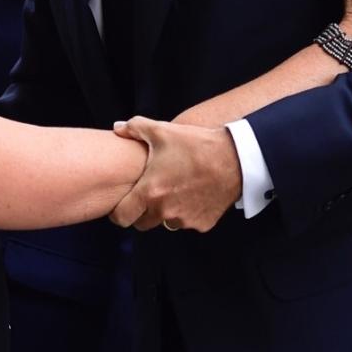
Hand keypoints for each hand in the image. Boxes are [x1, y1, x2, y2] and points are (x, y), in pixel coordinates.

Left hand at [109, 119, 240, 232]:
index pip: (121, 217)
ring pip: (165, 223)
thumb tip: (117, 128)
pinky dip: (187, 212)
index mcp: (149, 192)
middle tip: (151, 192)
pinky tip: (194, 193)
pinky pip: (188, 222)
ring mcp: (185, 220)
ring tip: (175, 189)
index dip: (119, 212)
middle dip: (142, 211)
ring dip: (166, 212)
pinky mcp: (202, 224)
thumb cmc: (196, 144)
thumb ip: (134, 128)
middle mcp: (164, 212)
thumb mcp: (162, 131)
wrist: (235, 158)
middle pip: (142, 223)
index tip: (124, 203)